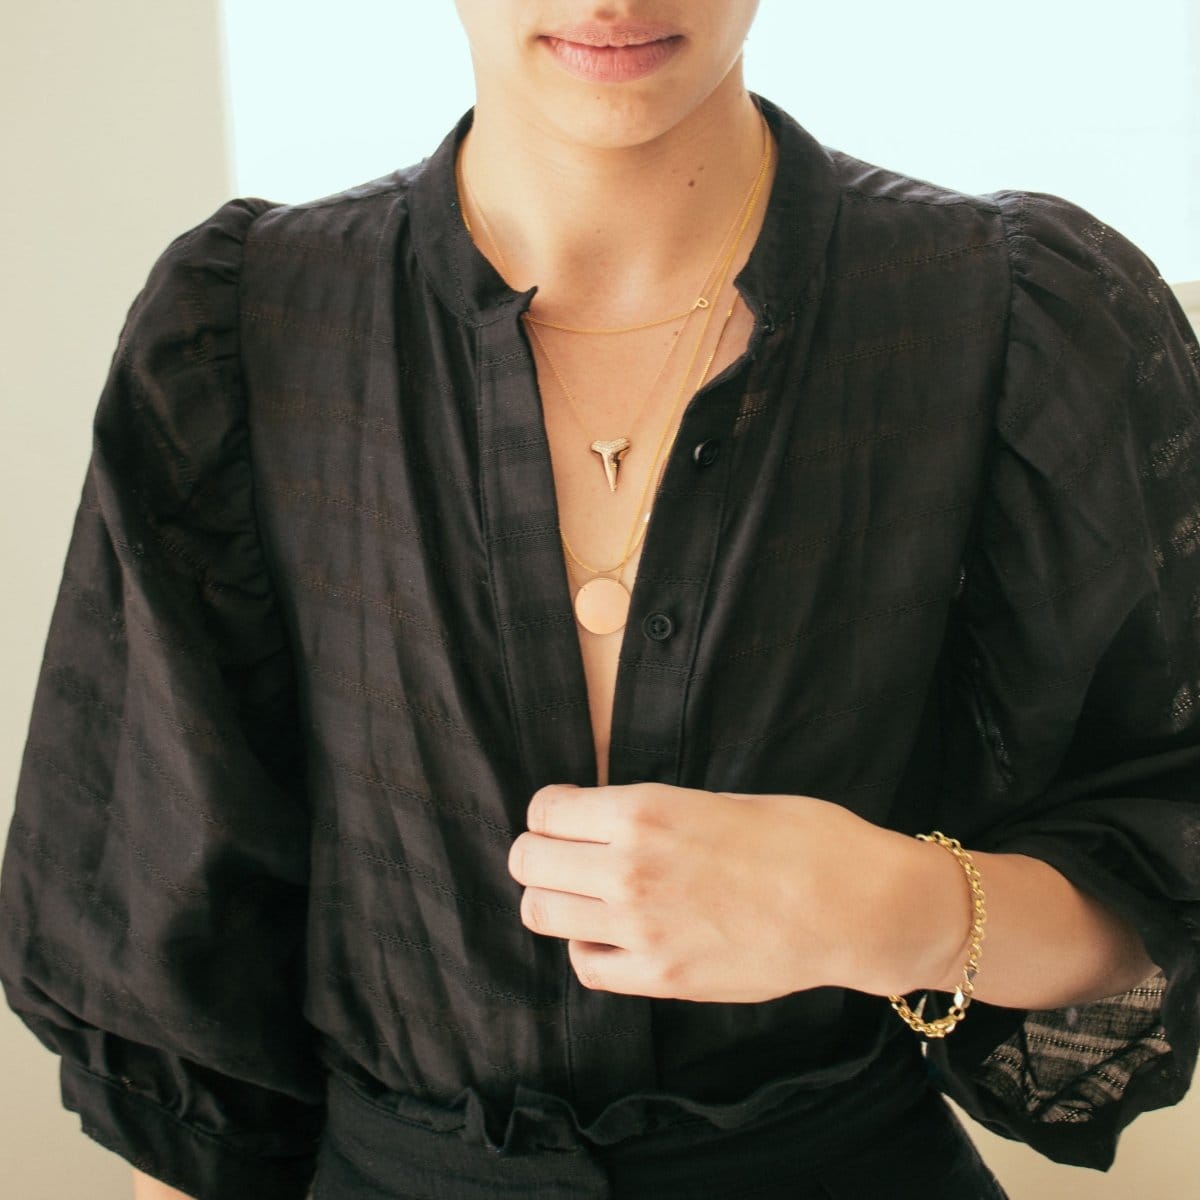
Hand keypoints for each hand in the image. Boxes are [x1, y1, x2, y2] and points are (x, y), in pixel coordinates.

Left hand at [507, 783, 930, 1002]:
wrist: (854, 905)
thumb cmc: (801, 837)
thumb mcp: (715, 800)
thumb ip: (652, 814)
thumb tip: (608, 819)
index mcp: (642, 811)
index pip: (545, 809)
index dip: (553, 810)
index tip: (568, 815)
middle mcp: (627, 868)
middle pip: (527, 861)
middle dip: (540, 853)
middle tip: (568, 854)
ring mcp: (640, 928)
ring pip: (541, 914)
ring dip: (555, 899)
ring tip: (588, 894)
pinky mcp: (661, 977)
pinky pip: (586, 965)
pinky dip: (590, 946)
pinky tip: (617, 933)